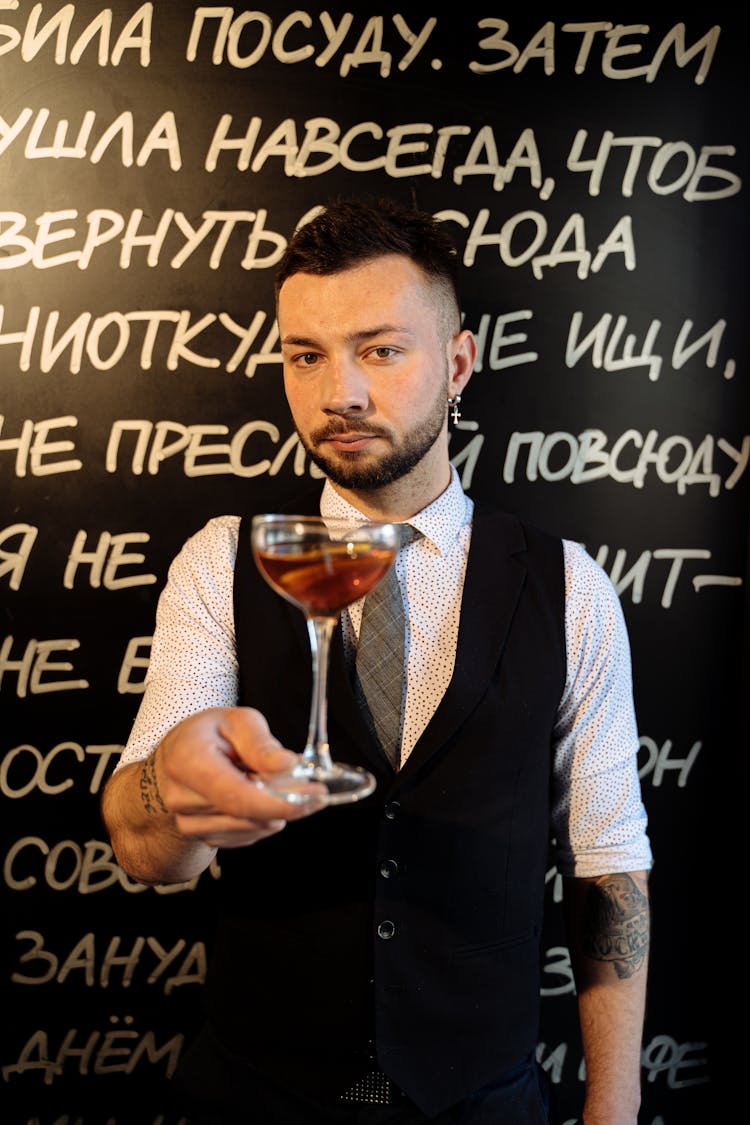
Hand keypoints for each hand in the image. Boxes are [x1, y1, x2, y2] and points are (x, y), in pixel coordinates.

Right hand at [155, 706, 325, 847]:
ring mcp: (188, 822)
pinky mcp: (200, 837)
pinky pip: (246, 836)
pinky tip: (261, 798)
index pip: (234, 795)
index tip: (311, 797)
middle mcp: (181, 797)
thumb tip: (287, 765)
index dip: (275, 802)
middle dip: (288, 802)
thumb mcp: (237, 721)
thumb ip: (262, 743)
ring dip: (277, 811)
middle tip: (314, 788)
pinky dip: (263, 820)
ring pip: (251, 829)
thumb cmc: (209, 734)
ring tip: (280, 785)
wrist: (179, 756)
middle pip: (246, 814)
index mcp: (188, 761)